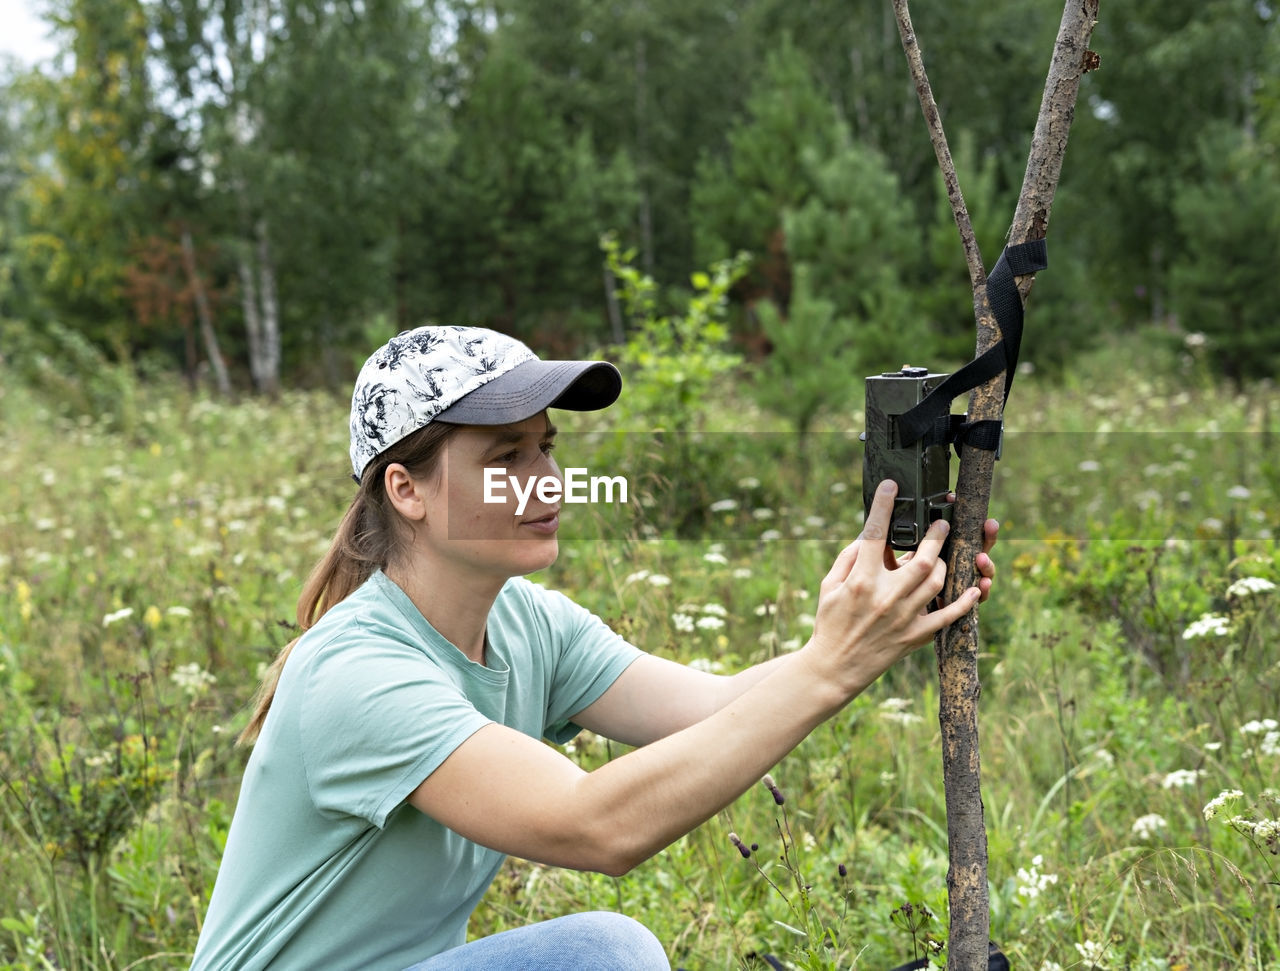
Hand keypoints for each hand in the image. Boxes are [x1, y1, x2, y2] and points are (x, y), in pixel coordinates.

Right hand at [804, 480, 981, 696]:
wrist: (835, 667)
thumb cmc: (830, 623)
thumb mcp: (829, 585)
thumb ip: (849, 557)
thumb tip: (869, 534)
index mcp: (860, 581)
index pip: (874, 536)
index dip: (883, 507)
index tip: (890, 487)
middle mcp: (885, 597)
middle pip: (922, 559)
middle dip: (937, 535)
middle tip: (943, 522)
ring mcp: (903, 618)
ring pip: (938, 583)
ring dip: (946, 564)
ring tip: (943, 555)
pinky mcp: (915, 636)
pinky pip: (948, 617)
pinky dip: (964, 602)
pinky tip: (973, 588)